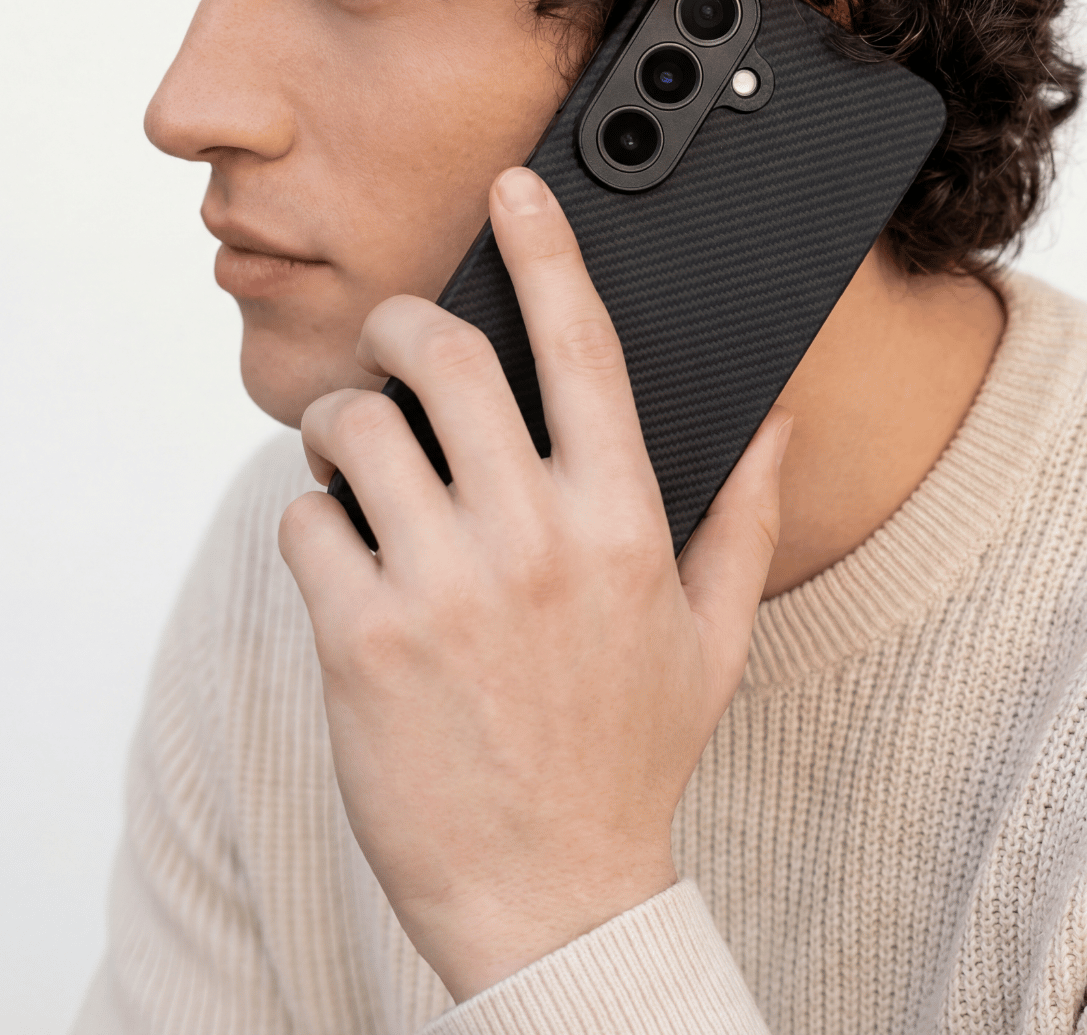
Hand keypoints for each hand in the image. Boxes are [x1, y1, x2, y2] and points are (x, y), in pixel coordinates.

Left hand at [279, 166, 792, 1000]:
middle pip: (445, 361)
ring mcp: (446, 589)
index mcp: (627, 524)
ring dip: (343, 421)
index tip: (518, 190)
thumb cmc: (629, 758)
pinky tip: (342, 550)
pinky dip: (311, 519)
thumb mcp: (715, 636)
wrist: (551, 896)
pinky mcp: (364, 640)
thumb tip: (778, 418)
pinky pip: (307, 525)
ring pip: (358, 431)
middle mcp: (538, 541)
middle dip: (402, 325)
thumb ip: (747, 514)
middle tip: (393, 337)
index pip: (585, 349)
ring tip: (357, 453)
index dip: (548, 252)